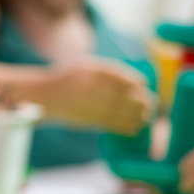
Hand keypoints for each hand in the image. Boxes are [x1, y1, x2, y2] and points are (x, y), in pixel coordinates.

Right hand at [39, 59, 153, 134]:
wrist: (43, 96)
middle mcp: (86, 86)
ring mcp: (85, 103)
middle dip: (138, 100)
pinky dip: (123, 126)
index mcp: (88, 69)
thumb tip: (138, 83)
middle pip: (119, 94)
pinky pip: (108, 123)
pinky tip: (133, 128)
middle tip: (149, 103)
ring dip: (134, 115)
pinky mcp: (84, 119)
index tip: (143, 85)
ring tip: (145, 117)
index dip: (133, 81)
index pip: (117, 75)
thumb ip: (107, 71)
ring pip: (116, 111)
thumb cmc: (68, 79)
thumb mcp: (84, 66)